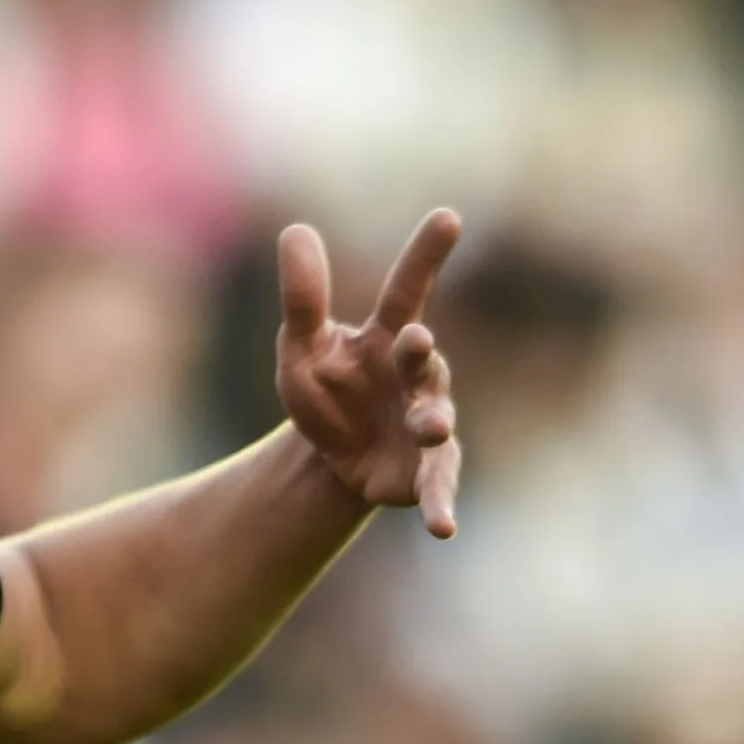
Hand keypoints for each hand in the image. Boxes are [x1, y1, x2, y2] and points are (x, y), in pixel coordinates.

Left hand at [276, 209, 462, 538]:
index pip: (408, 288)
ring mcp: (427, 422)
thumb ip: (303, 296)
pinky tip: (444, 527)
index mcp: (386, 338)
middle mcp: (416, 375)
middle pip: (425, 358)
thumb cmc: (325, 390)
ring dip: (434, 422)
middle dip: (422, 351)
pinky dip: (443, 504)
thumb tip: (295, 229)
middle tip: (414, 341)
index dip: (426, 254)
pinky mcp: (427, 470)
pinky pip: (440, 485)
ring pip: (438, 420)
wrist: (331, 456)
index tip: (448, 216)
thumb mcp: (300, 347)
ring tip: (427, 428)